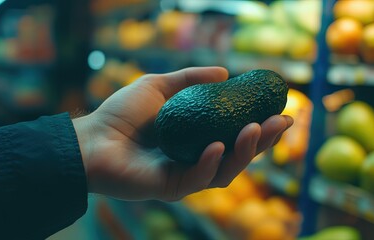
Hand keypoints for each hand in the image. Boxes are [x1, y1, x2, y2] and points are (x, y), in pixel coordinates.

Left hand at [72, 67, 292, 200]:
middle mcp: (197, 159)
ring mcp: (186, 176)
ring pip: (226, 171)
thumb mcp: (160, 86)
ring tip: (255, 128)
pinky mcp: (172, 188)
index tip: (280, 110)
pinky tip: (216, 145)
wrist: (92, 137)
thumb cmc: (122, 113)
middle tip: (281, 122)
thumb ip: (191, 78)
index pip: (236, 135)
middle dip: (264, 141)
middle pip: (239, 155)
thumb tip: (226, 73)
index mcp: (198, 138)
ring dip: (245, 152)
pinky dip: (210, 163)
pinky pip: (198, 179)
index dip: (260, 125)